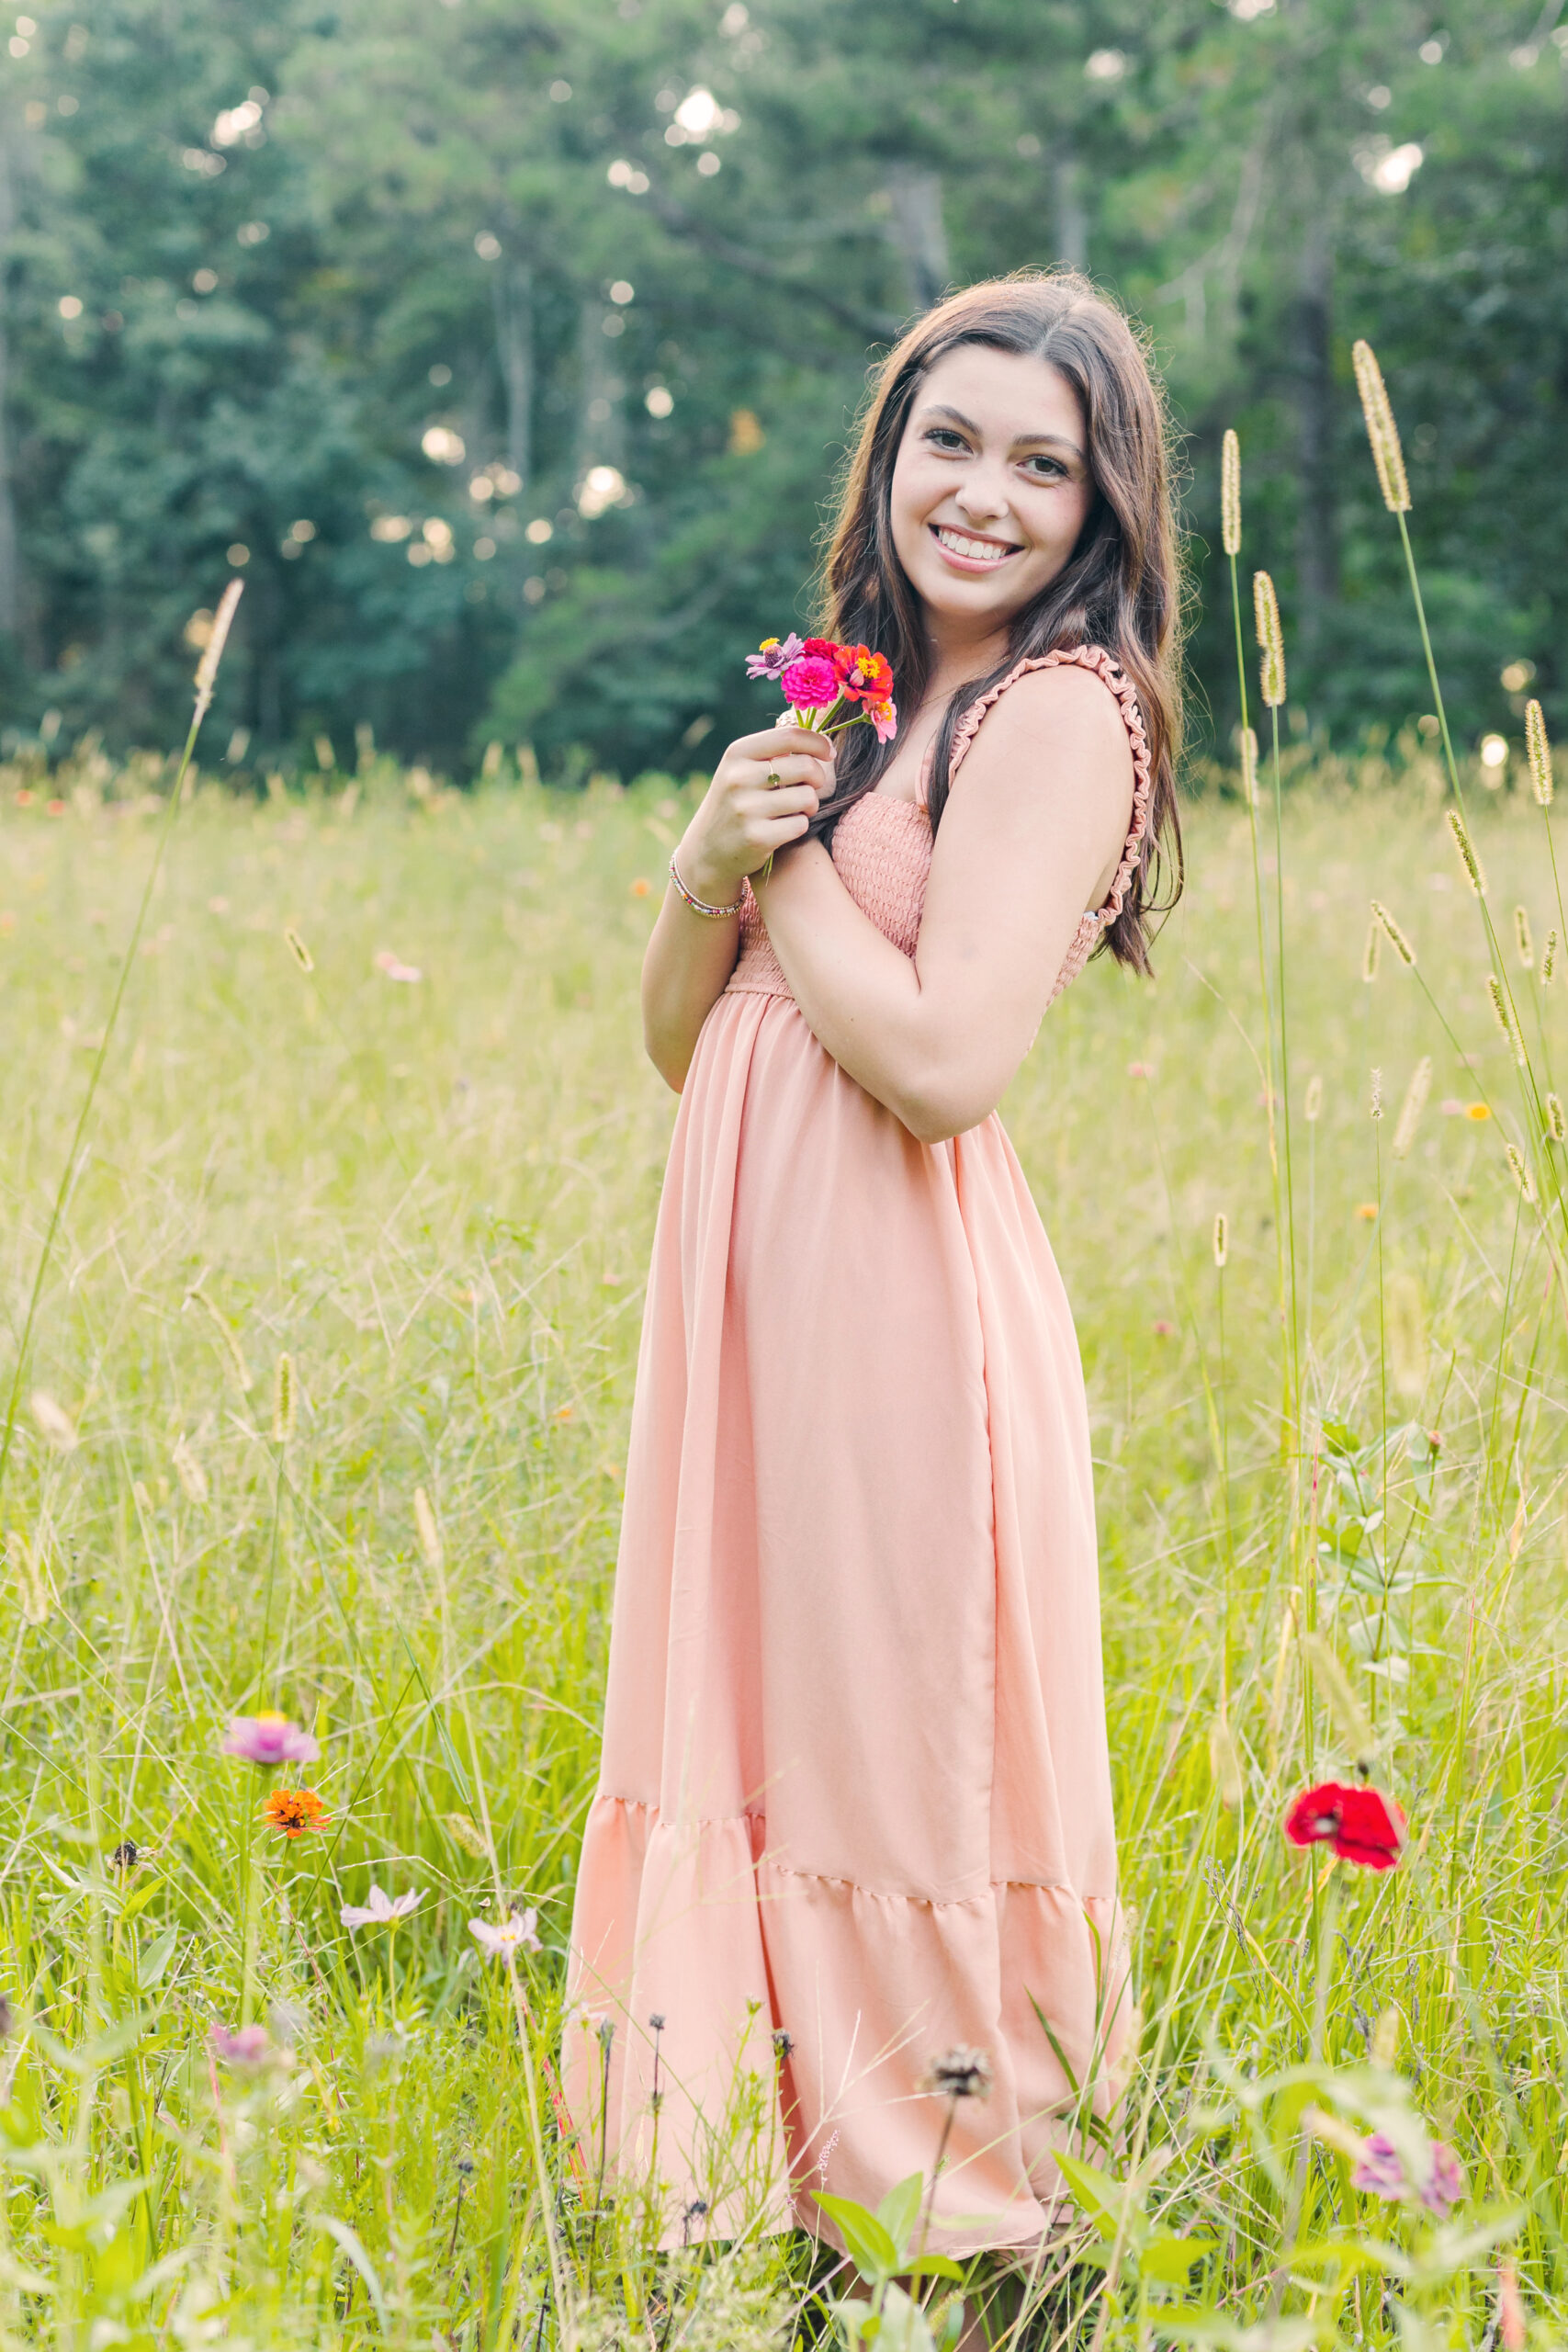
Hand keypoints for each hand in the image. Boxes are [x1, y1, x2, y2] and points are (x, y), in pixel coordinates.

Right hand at [675, 725, 835, 904]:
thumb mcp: (741, 770)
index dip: (818, 742)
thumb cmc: (736, 804)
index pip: (790, 736)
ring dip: (810, 805)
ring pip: (808, 797)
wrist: (707, 851)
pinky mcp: (757, 837)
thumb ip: (773, 753)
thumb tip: (822, 741)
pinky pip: (801, 824)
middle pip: (806, 766)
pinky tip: (783, 829)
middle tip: (810, 788)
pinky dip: (799, 826)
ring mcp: (746, 808)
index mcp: (737, 754)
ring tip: (795, 810)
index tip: (829, 752)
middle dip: (818, 778)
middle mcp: (739, 778)